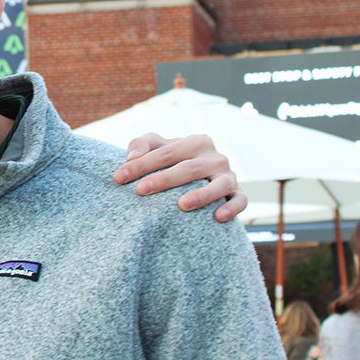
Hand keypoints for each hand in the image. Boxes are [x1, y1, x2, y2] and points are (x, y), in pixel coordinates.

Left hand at [113, 133, 246, 221]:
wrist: (195, 179)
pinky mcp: (237, 193)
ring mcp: (229, 176)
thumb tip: (131, 157)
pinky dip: (232, 208)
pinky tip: (217, 217)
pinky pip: (240, 201)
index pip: (166, 152)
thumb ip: (141, 144)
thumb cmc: (170, 162)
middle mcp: (215, 157)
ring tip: (181, 205)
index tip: (119, 177)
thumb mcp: (155, 147)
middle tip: (140, 190)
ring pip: (219, 184)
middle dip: (164, 179)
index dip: (141, 164)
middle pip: (190, 168)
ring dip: (202, 195)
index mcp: (196, 142)